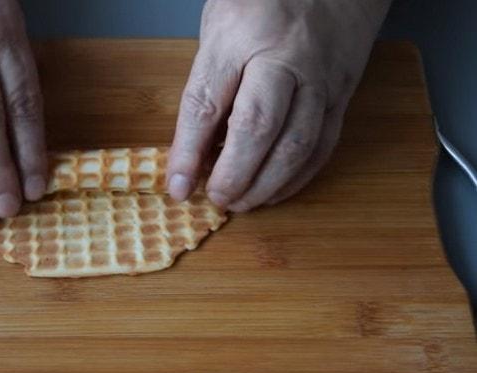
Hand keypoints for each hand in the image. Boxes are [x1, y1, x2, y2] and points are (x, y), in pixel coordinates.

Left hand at [167, 0, 391, 211]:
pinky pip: (323, 145)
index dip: (188, 152)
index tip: (177, 187)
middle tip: (216, 198)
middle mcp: (285, 57)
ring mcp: (320, 77)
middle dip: (233, 174)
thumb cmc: (262, 3)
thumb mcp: (218, 30)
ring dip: (266, 184)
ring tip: (241, 202)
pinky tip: (274, 191)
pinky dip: (297, 177)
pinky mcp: (343, 94)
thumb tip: (192, 153)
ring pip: (297, 144)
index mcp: (239, 35)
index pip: (207, 102)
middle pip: (257, 127)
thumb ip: (206, 87)